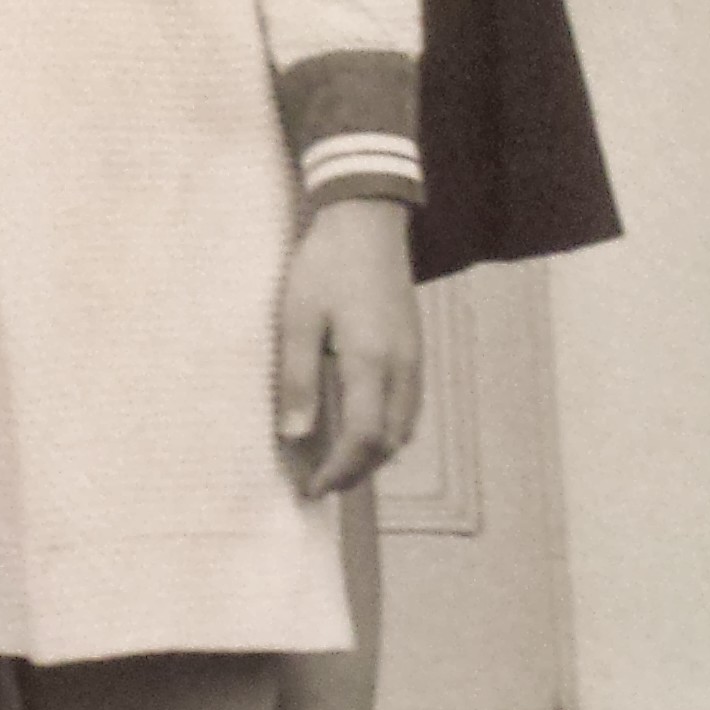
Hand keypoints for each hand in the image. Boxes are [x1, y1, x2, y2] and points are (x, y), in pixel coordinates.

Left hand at [277, 199, 422, 495]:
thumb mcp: (298, 319)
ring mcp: (414, 357)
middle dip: (357, 471)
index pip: (364, 440)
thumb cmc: (325, 265)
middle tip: (320, 483)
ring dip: (374, 454)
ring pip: (403, 427)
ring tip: (337, 463)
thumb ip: (298, 380)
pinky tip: (360, 426)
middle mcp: (402, 367)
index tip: (312, 489)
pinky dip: (386, 430)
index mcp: (371, 362)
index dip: (340, 471)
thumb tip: (295, 436)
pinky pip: (408, 405)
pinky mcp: (414, 346)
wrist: (366, 220)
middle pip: (389, 442)